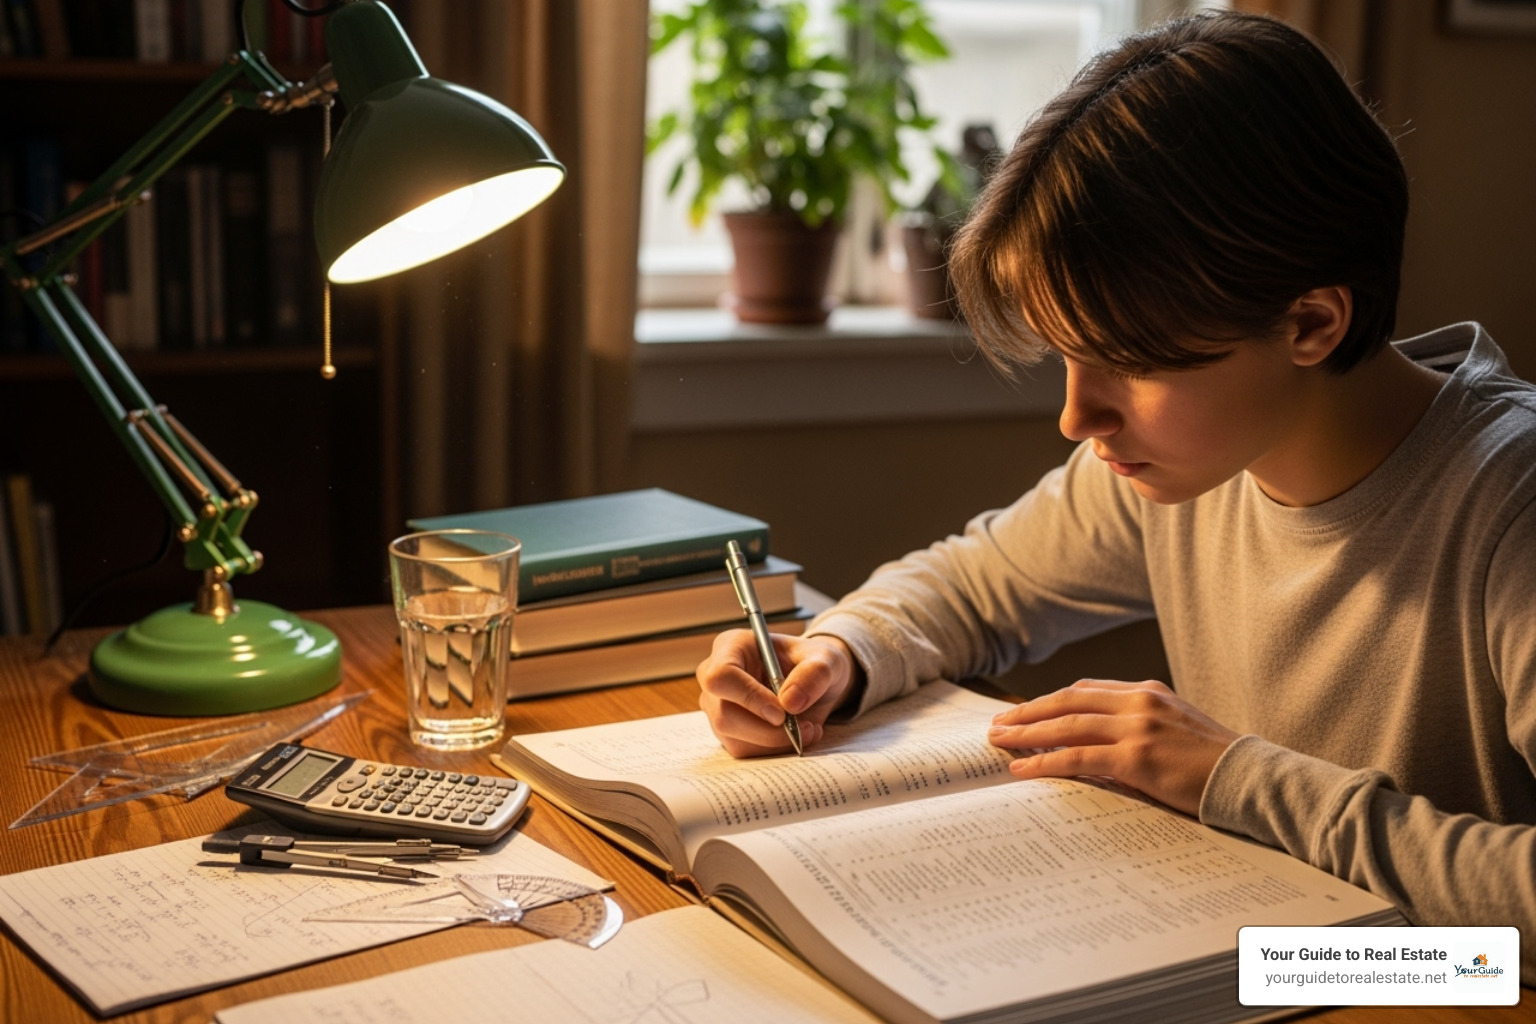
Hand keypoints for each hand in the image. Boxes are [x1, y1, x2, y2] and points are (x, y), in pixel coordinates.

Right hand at [697, 631, 857, 756]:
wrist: (812, 682)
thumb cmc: (813, 663)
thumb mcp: (826, 659)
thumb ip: (815, 674)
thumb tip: (790, 703)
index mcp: (731, 647)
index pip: (721, 677)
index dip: (748, 698)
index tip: (782, 713)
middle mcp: (715, 678)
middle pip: (724, 715)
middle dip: (768, 730)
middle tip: (806, 727)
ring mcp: (717, 707)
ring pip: (735, 739)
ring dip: (776, 742)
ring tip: (809, 729)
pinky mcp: (727, 732)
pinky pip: (745, 751)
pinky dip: (774, 750)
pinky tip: (796, 735)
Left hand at [986, 678, 1238, 814]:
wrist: (1250, 779)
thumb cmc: (1214, 763)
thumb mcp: (1176, 728)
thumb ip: (1139, 726)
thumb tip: (1095, 743)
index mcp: (1147, 691)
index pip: (1086, 689)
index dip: (1051, 700)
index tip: (1025, 711)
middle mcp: (1139, 702)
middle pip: (1068, 700)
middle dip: (1028, 712)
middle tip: (998, 723)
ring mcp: (1137, 728)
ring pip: (1066, 725)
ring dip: (1026, 732)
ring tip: (998, 740)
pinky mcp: (1136, 758)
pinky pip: (1077, 757)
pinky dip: (1045, 762)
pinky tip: (1023, 768)